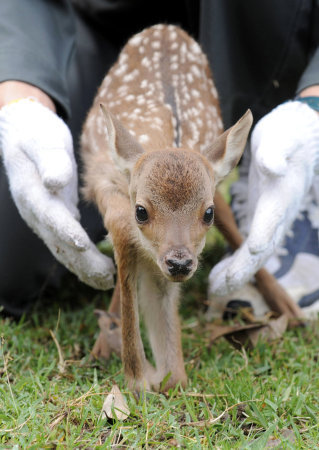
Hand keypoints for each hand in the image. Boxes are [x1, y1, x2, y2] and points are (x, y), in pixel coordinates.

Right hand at [0, 98, 114, 288]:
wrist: (26, 136)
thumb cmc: (39, 135)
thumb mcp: (43, 141)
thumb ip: (50, 160)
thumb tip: (54, 182)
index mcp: (32, 191)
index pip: (50, 215)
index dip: (65, 231)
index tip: (82, 245)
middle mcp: (36, 211)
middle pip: (59, 240)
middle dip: (82, 260)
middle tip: (106, 277)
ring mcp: (43, 219)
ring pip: (63, 248)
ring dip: (84, 267)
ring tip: (107, 282)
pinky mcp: (54, 220)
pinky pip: (67, 244)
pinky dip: (83, 259)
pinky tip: (101, 270)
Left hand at [210, 100, 318, 294]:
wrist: (299, 141)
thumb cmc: (286, 137)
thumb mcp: (281, 139)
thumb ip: (276, 154)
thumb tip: (273, 168)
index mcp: (280, 195)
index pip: (271, 221)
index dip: (260, 239)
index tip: (246, 255)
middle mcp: (278, 213)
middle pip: (262, 248)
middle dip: (242, 269)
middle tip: (219, 287)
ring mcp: (272, 220)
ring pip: (256, 255)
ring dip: (236, 273)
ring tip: (214, 289)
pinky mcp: (264, 221)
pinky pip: (251, 250)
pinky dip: (235, 264)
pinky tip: (219, 275)